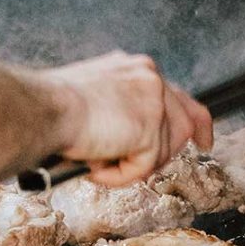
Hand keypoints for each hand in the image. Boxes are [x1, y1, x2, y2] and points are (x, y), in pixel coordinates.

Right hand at [40, 51, 212, 186]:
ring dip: (128, 165)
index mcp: (136, 69)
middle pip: (182, 125)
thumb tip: (129, 139)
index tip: (203, 138)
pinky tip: (94, 164)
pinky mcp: (150, 128)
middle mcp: (150, 78)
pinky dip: (117, 176)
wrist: (41, 108)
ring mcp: (153, 102)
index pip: (178, 95)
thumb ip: (119, 110)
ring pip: (161, 152)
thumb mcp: (93, 99)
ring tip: (95, 158)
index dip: (194, 120)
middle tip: (132, 165)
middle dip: (162, 152)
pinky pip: (144, 168)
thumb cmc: (51, 106)